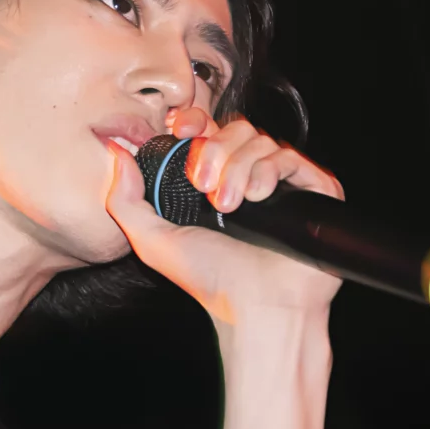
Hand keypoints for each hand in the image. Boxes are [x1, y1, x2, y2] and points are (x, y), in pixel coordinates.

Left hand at [102, 107, 345, 328]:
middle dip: (213, 151)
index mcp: (214, 177)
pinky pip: (290, 158)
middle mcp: (249, 175)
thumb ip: (126, 199)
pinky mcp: (313, 191)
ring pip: (260, 140)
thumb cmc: (208, 279)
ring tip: (228, 206)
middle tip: (202, 187)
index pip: (208, 127)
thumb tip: (115, 152)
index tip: (181, 133)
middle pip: (234, 128)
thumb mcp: (153, 240)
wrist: (254, 307)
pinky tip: (256, 198)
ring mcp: (282, 182)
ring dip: (238, 168)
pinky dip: (269, 170)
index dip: (195, 121)